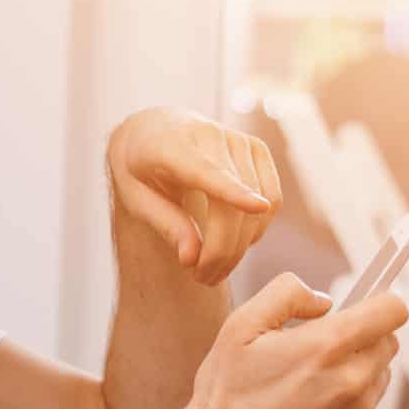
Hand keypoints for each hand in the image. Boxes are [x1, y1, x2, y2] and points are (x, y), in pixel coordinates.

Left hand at [107, 107, 280, 284]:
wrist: (154, 129)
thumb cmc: (140, 168)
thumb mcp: (134, 197)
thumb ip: (164, 223)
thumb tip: (191, 258)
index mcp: (170, 145)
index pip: (206, 170)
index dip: (233, 190)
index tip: (258, 208)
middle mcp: (210, 136)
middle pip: (233, 206)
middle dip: (222, 252)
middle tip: (203, 279)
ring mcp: (239, 140)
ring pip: (260, 207)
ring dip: (241, 247)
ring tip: (213, 266)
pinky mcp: (258, 150)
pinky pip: (274, 199)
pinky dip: (258, 228)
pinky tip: (233, 239)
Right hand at [169, 273, 407, 408]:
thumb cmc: (227, 395)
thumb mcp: (240, 327)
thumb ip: (286, 294)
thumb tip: (323, 300)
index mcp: (326, 347)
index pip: (391, 311)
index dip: (379, 301)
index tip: (363, 304)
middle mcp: (351, 382)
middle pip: (388, 342)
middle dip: (361, 335)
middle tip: (320, 344)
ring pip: (378, 376)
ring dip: (355, 369)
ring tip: (307, 380)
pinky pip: (364, 408)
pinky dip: (344, 402)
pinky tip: (305, 408)